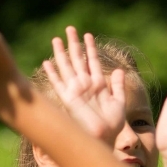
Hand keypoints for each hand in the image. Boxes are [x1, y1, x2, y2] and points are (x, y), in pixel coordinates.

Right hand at [42, 27, 126, 143]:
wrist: (105, 138)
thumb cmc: (113, 125)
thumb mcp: (119, 102)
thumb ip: (119, 86)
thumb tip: (120, 70)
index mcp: (98, 85)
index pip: (93, 62)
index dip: (90, 48)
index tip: (87, 35)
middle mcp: (85, 85)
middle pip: (78, 60)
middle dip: (74, 44)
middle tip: (70, 29)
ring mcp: (76, 91)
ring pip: (67, 67)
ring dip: (62, 53)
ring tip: (57, 38)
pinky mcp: (68, 99)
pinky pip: (58, 84)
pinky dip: (52, 74)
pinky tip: (47, 63)